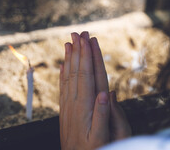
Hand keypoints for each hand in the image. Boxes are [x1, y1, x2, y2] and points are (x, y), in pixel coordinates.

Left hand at [59, 32, 130, 149]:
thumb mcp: (106, 137)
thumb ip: (105, 115)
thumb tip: (107, 92)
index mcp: (87, 106)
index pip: (88, 75)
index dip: (89, 57)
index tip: (89, 40)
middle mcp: (76, 102)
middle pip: (78, 71)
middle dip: (79, 51)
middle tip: (79, 33)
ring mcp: (68, 105)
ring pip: (68, 76)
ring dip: (70, 58)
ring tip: (70, 42)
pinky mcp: (65, 110)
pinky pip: (63, 87)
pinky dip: (63, 73)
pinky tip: (63, 64)